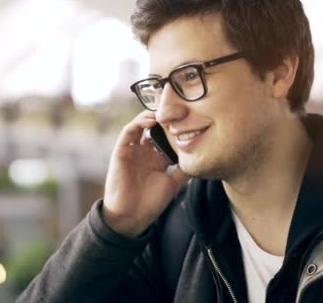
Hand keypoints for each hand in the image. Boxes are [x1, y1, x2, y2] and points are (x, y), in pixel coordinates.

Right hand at [102, 111, 188, 236]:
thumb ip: (184, 170)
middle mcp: (145, 151)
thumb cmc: (150, 203)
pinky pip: (129, 131)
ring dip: (153, 116)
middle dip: (166, 116)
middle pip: (156, 127)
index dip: (178, 127)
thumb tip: (201, 158)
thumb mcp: (173, 183)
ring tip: (166, 111)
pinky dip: (139, 122)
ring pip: (142, 124)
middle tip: (179, 107)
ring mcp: (133, 150)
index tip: (191, 118)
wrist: (131, 216)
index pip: (168, 136)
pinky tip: (152, 120)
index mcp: (157, 158)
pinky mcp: (121, 150)